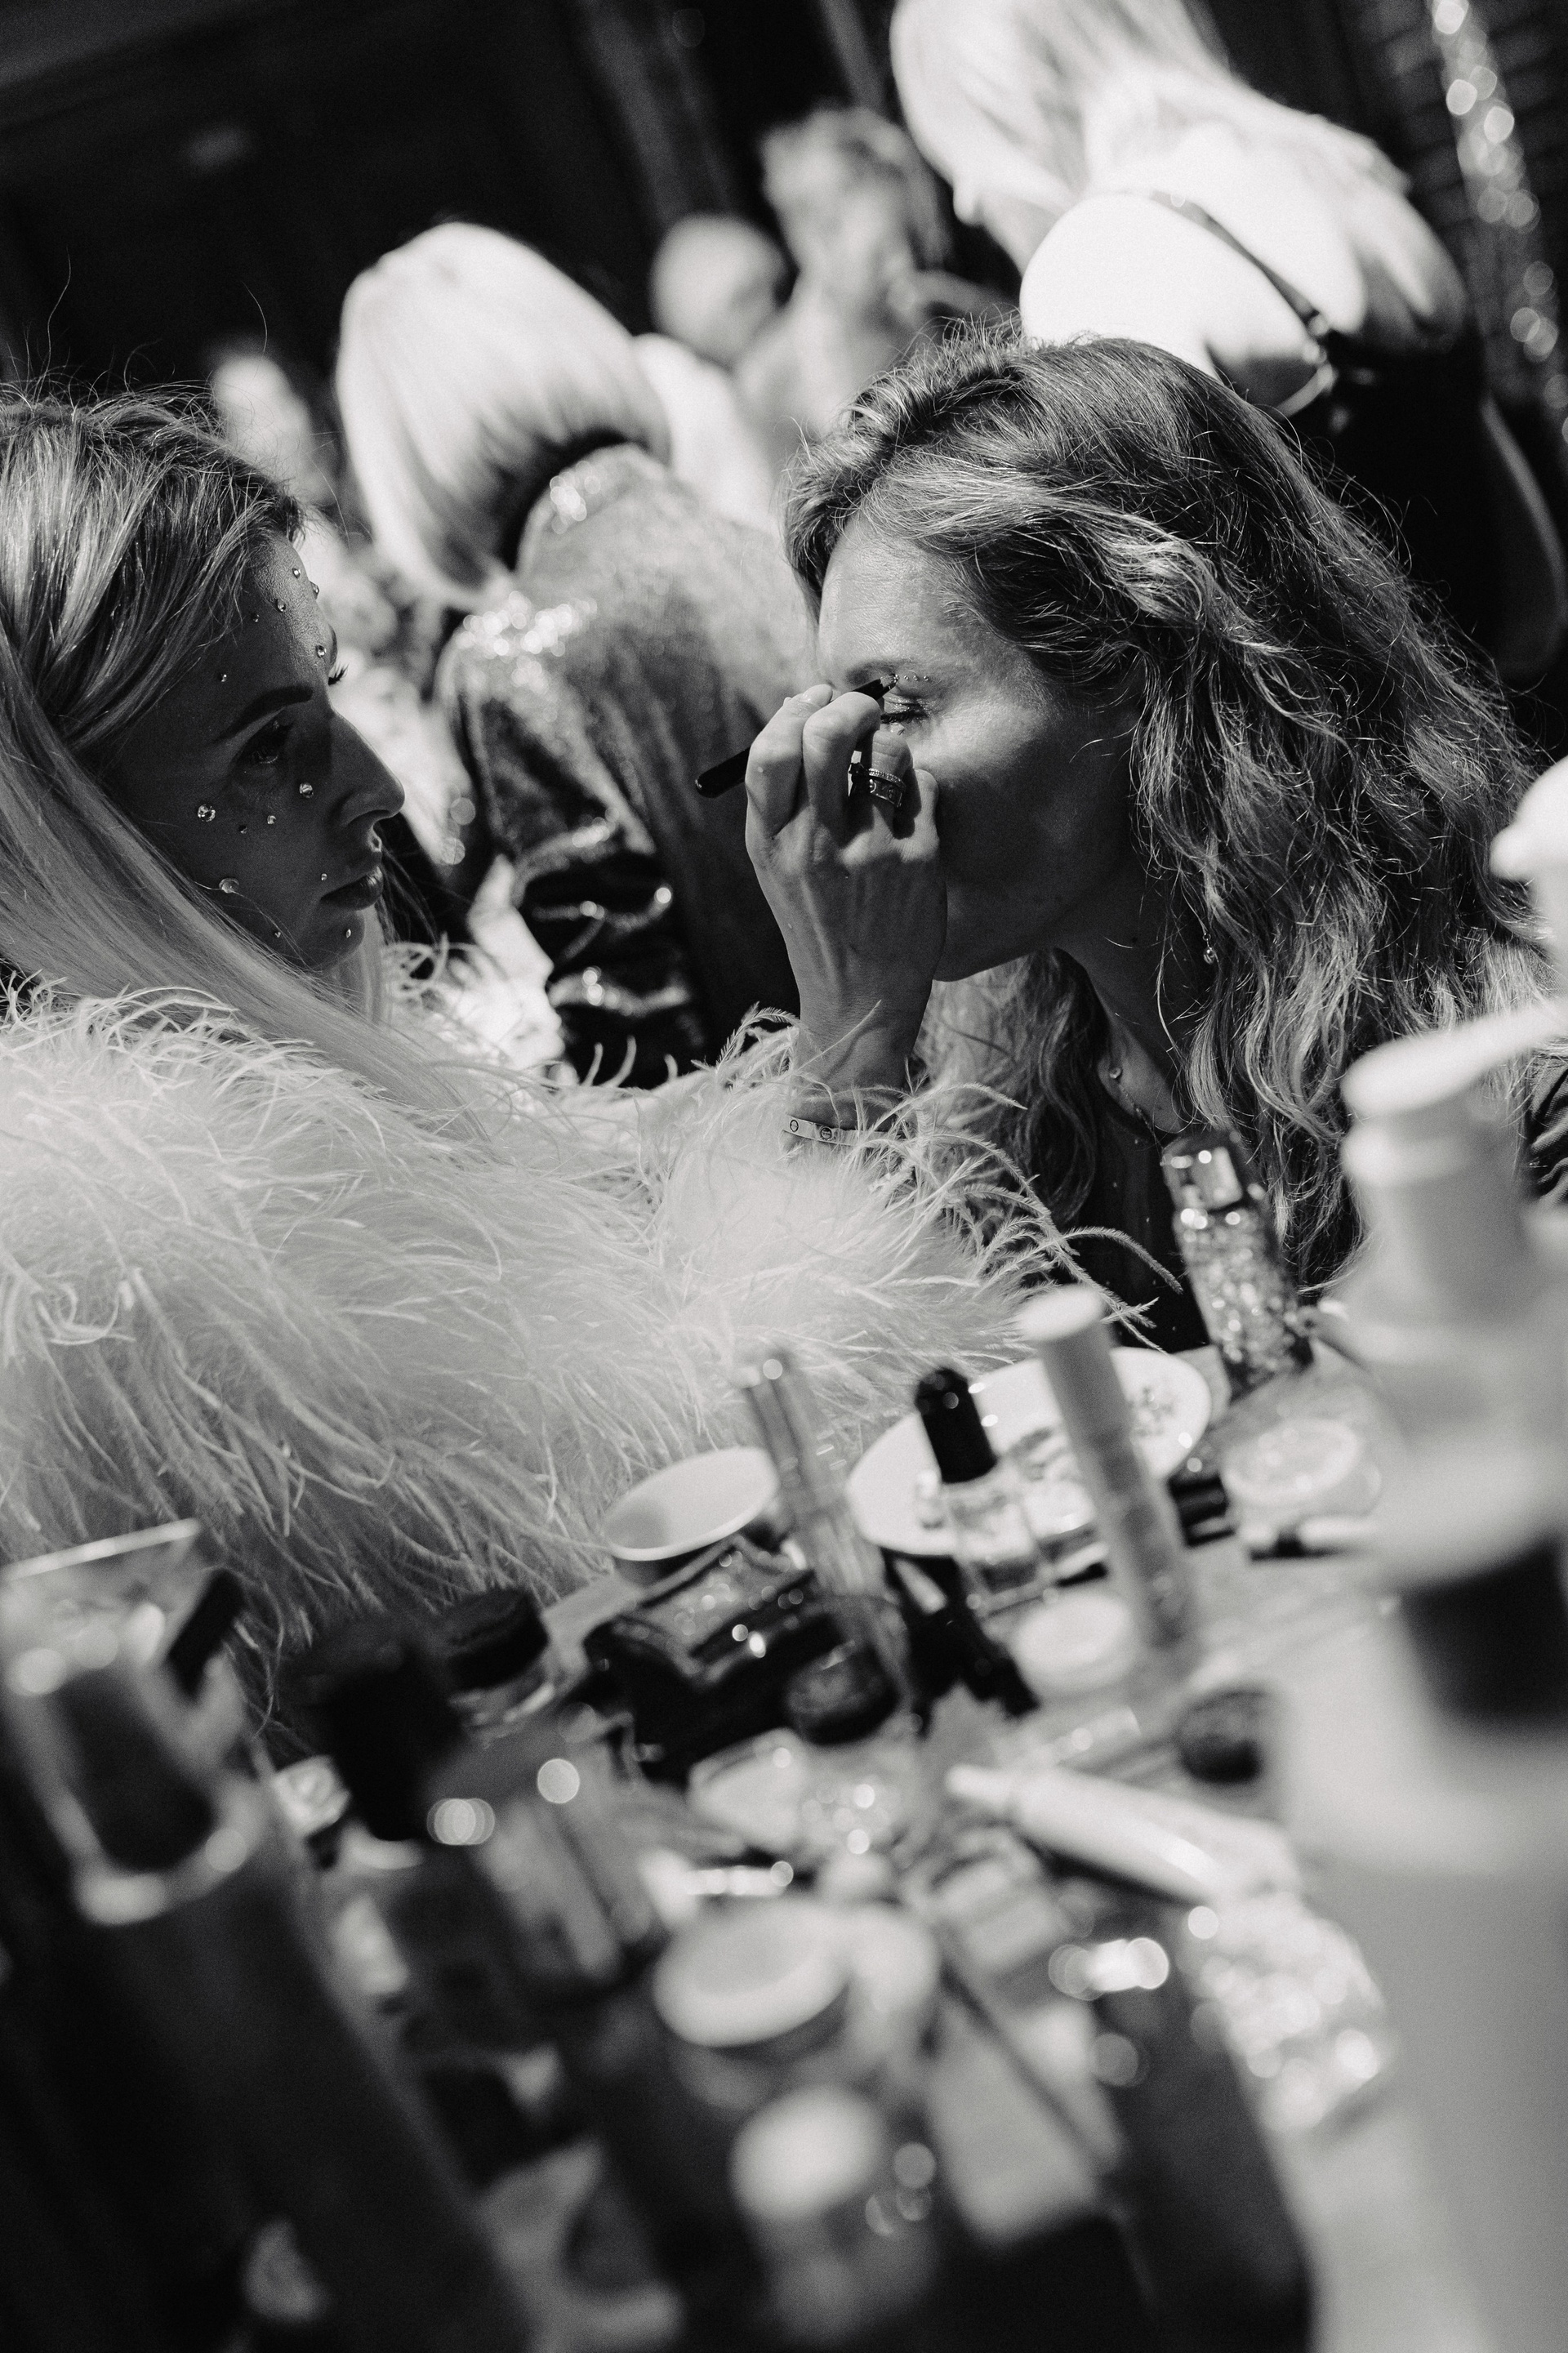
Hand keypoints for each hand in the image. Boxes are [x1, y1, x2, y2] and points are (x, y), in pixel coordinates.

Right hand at [744, 683, 944, 1114]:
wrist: (860, 998)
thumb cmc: (819, 918)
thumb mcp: (778, 866)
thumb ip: (784, 798)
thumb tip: (806, 707)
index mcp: (770, 843)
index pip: (771, 751)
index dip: (796, 709)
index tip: (815, 698)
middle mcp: (815, 847)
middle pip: (827, 736)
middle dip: (850, 707)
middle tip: (863, 711)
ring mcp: (869, 854)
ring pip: (887, 753)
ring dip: (891, 745)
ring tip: (889, 768)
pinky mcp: (918, 862)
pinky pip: (924, 786)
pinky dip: (919, 783)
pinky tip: (910, 809)